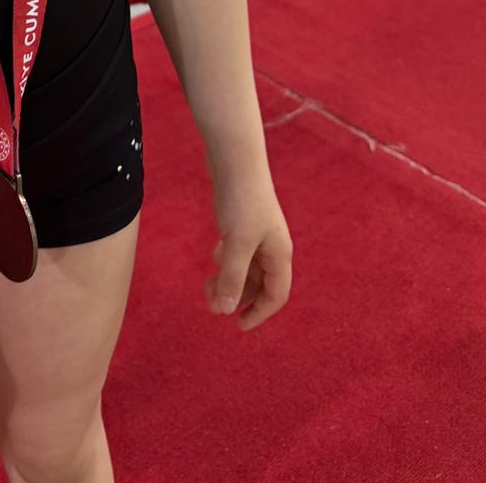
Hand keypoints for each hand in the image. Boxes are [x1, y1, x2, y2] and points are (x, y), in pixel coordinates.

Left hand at [205, 175, 292, 331]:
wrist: (235, 159)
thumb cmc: (241, 201)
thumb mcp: (237, 244)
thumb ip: (232, 277)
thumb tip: (227, 310)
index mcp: (279, 254)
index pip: (276, 295)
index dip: (260, 313)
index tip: (238, 326)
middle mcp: (272, 246)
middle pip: (259, 283)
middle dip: (238, 297)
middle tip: (211, 306)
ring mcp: (257, 232)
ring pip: (246, 267)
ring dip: (229, 280)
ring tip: (206, 287)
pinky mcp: (242, 220)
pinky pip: (238, 251)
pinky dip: (226, 260)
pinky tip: (214, 256)